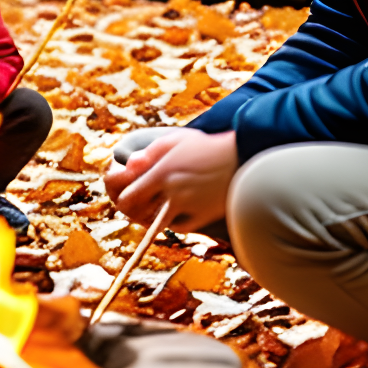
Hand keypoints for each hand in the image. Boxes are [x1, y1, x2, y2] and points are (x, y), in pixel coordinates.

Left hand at [104, 126, 236, 235]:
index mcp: (162, 174)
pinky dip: (174, 221)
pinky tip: (175, 210)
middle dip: (134, 205)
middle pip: (138, 212)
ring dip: (152, 214)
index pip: (127, 197)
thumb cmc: (207, 146)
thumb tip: (128, 166)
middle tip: (139, 196)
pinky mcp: (203, 217)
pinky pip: (179, 227)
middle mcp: (172, 194)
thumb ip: (149, 153)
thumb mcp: (175, 140)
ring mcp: (188, 208)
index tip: (126, 189)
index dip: (123, 195)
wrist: (244, 157)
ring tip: (155, 203)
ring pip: (156, 222)